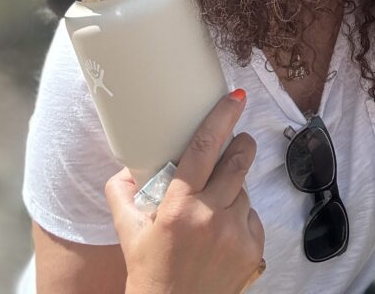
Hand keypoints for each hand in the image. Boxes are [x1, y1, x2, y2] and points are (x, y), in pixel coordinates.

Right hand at [105, 89, 264, 293]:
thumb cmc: (150, 274)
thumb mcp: (129, 234)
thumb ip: (121, 195)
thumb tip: (124, 169)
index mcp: (180, 206)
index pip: (204, 148)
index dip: (221, 118)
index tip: (235, 98)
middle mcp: (211, 216)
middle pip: (239, 161)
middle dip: (241, 145)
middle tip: (237, 141)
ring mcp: (236, 233)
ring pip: (245, 191)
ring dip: (235, 190)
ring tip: (215, 207)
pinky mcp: (253, 249)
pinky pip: (252, 217)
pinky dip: (241, 217)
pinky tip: (223, 232)